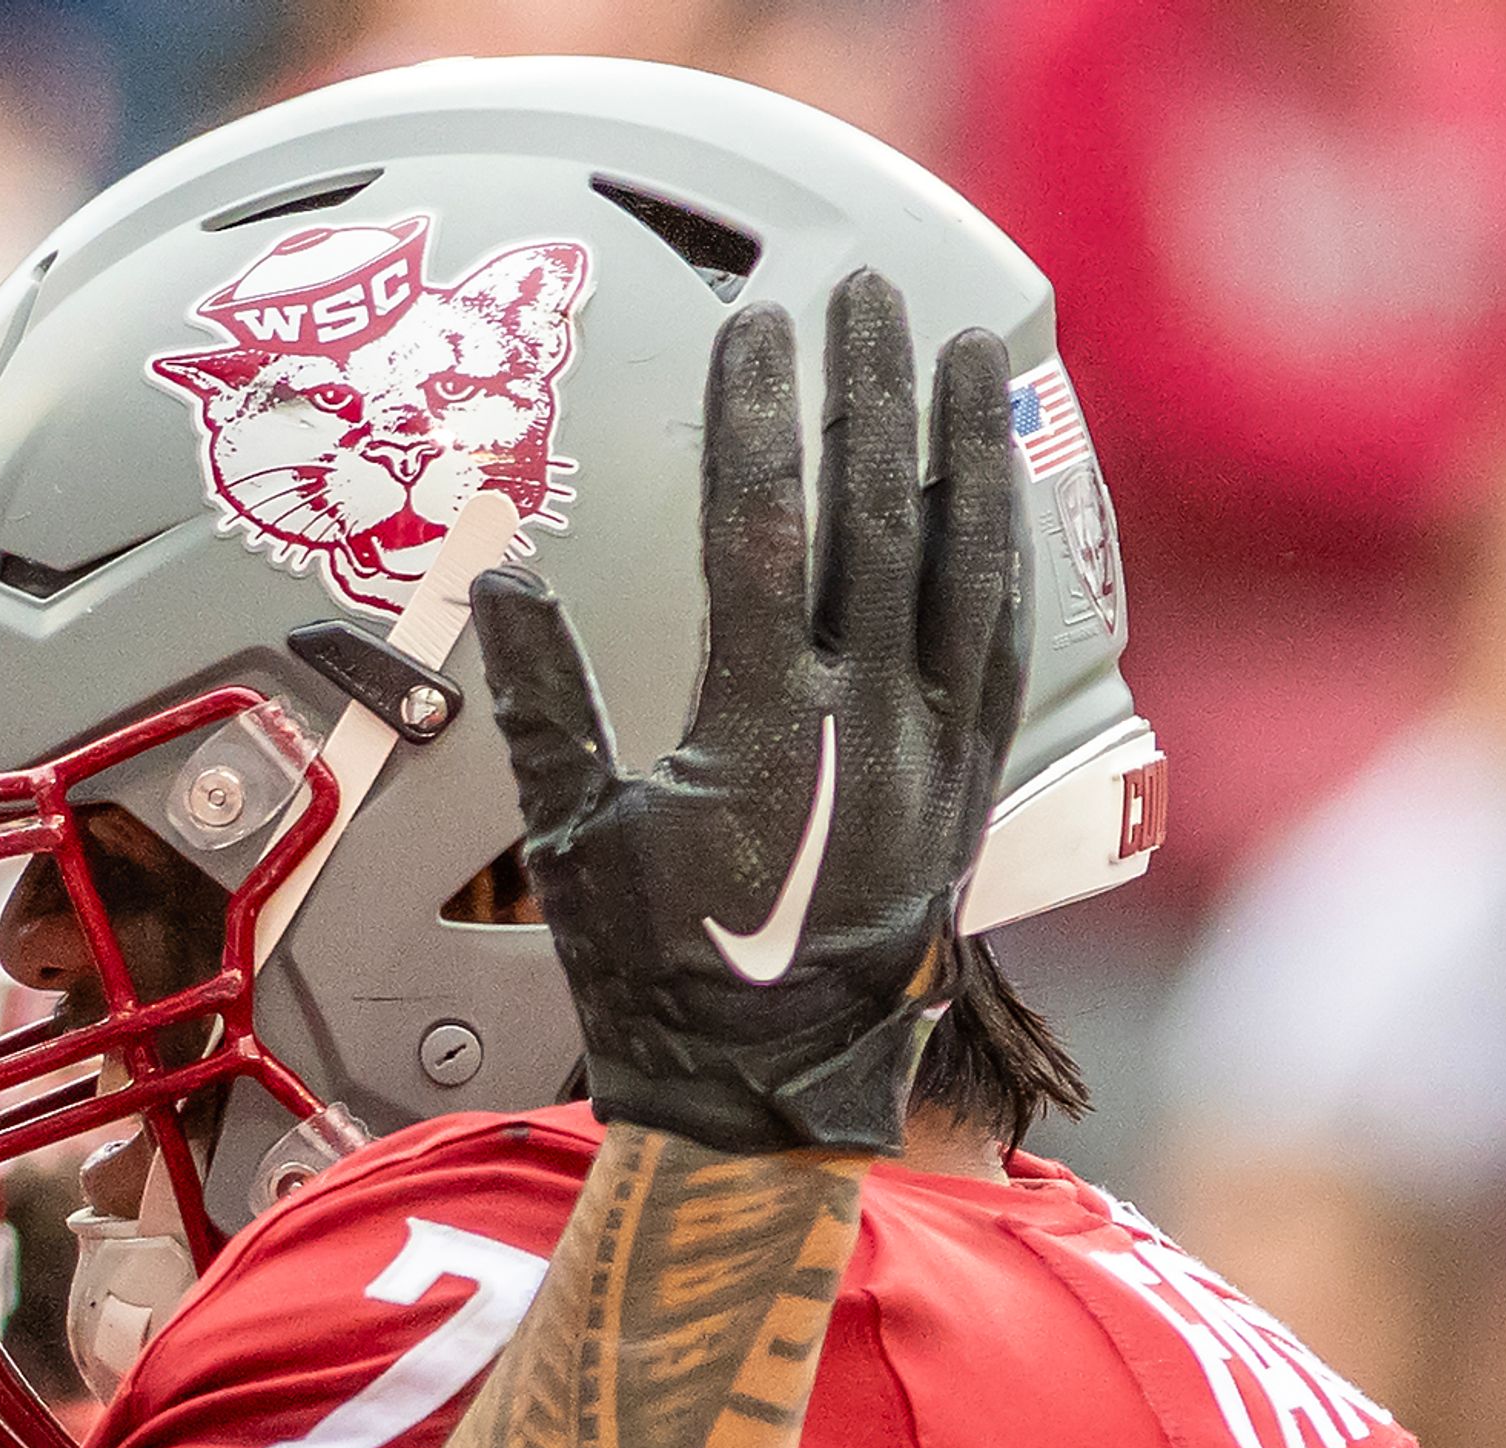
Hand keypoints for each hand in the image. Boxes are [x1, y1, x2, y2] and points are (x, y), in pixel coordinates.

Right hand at [473, 268, 1025, 1155]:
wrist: (770, 1099)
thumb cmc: (657, 980)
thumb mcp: (572, 844)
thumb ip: (546, 703)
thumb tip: (502, 574)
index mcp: (760, 728)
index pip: (763, 530)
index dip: (756, 418)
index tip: (753, 326)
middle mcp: (864, 723)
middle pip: (876, 516)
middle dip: (865, 390)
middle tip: (861, 291)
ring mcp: (931, 748)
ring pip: (964, 562)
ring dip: (960, 444)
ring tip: (956, 347)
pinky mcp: (970, 780)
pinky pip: (1001, 635)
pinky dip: (1003, 545)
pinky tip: (997, 485)